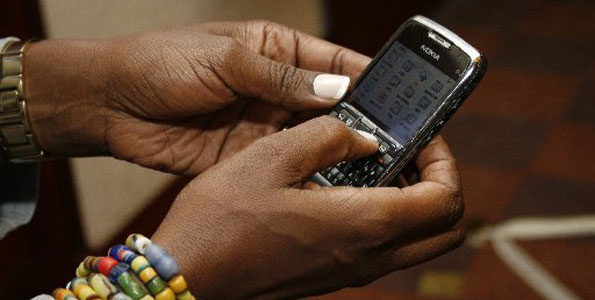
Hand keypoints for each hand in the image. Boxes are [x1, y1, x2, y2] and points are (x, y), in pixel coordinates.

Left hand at [23, 21, 369, 173]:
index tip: (404, 96)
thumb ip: (281, 79)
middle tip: (397, 140)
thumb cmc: (162, 64)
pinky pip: (288, 166)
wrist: (112, 105)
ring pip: (315, 139)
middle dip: (362, 121)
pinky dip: (310, 174)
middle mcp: (278, 90)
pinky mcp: (250, 157)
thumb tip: (337, 90)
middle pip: (333, 105)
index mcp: (278, 51)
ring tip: (375, 165)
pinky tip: (334, 183)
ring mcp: (265, 125)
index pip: (335, 62)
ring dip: (340, 151)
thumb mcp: (226, 60)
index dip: (369, 78)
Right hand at [152, 116, 463, 298]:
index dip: (446, 161)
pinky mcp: (333, 273)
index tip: (424, 136)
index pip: (446, 199)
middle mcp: (367, 256)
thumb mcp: (273, 156)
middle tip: (411, 153)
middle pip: (444, 230)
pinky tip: (348, 187)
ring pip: (417, 241)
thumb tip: (365, 138)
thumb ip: (329, 136)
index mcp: (363, 224)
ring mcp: (352, 271)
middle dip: (441, 185)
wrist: (189, 275)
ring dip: (414, 201)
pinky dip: (386, 217)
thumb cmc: (222, 219)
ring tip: (379, 163)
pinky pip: (383, 248)